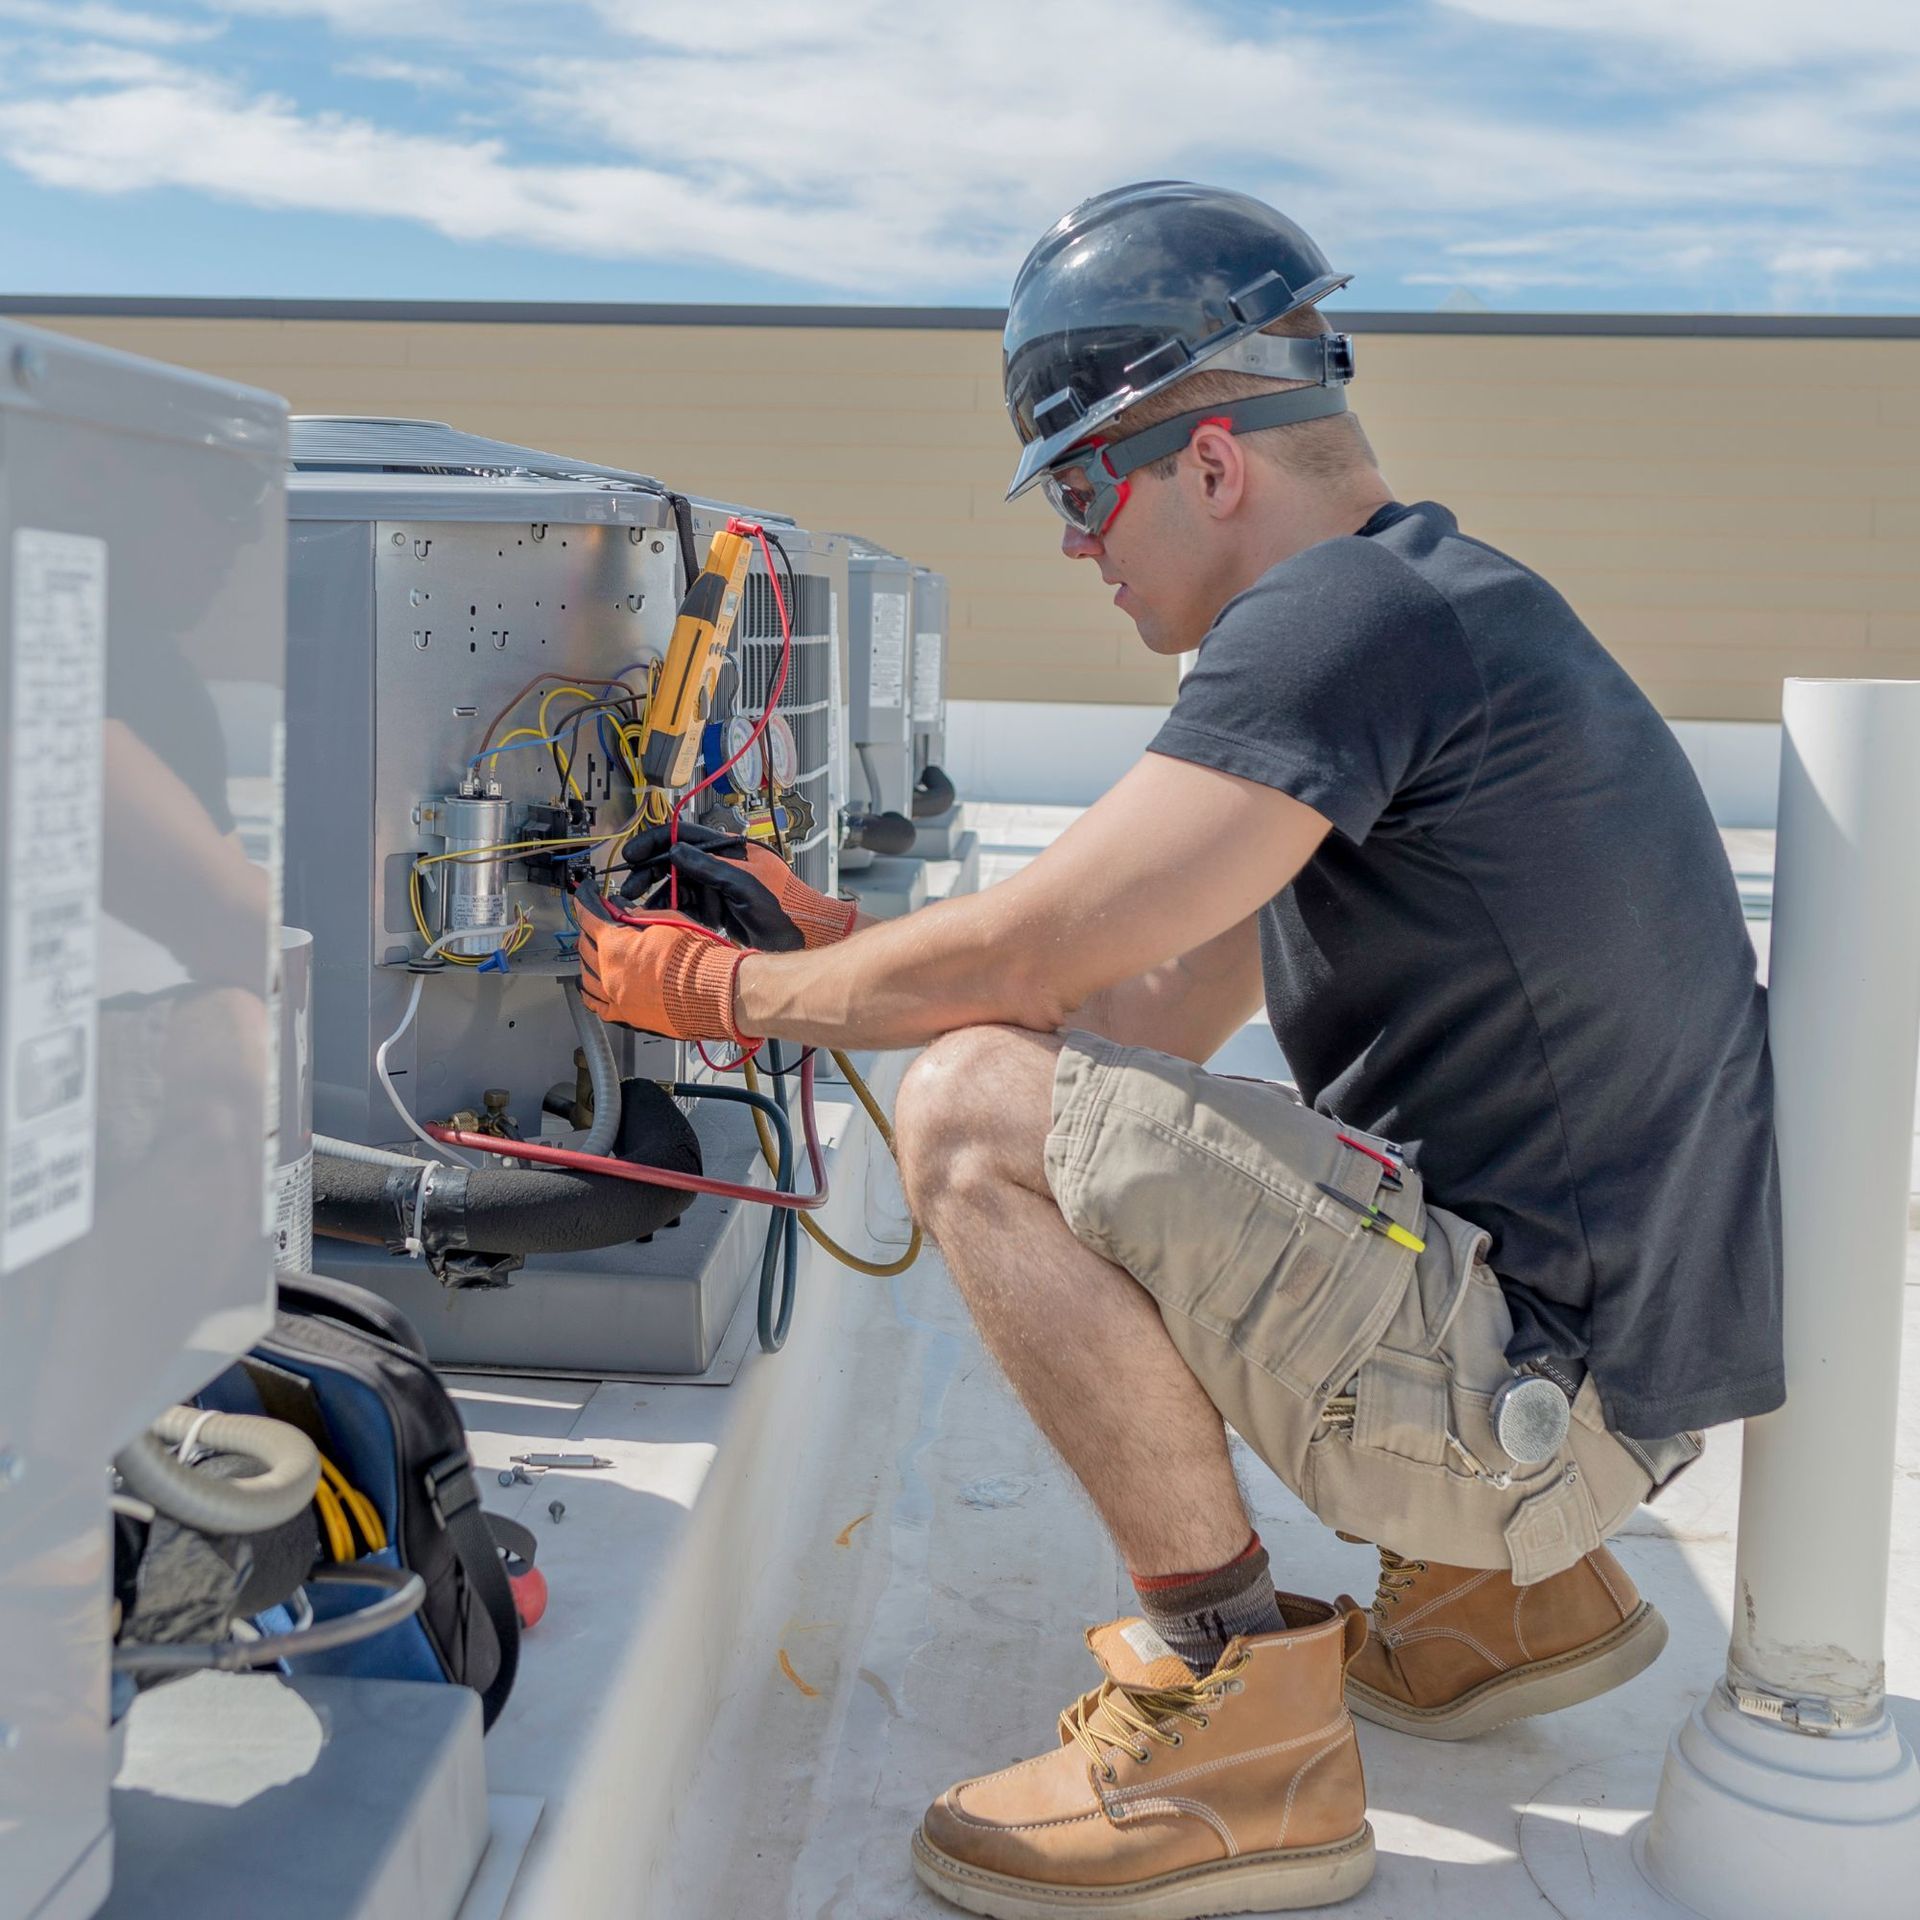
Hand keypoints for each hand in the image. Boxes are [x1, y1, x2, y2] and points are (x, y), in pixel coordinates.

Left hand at [576, 907, 751, 1041]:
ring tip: (595, 952)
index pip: (589, 916)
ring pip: (585, 975)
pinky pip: (597, 1005)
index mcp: (615, 945)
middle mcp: (608, 972)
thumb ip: (640, 918)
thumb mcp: (668, 922)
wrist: (714, 993)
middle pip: (585, 945)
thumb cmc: (696, 960)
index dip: (587, 901)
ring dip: (588, 959)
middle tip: (598, 921)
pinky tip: (591, 986)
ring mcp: (615, 996)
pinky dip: (590, 993)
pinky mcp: (626, 1016)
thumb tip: (627, 914)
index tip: (588, 895)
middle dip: (589, 930)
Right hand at [621, 823, 856, 949]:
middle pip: (675, 862)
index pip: (682, 835)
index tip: (631, 856)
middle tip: (628, 892)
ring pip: (679, 886)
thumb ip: (709, 866)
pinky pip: (690, 906)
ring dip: (659, 897)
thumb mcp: (743, 885)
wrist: (803, 935)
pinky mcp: (719, 908)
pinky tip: (659, 920)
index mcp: (728, 848)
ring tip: (638, 910)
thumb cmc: (783, 906)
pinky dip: (674, 912)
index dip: (654, 842)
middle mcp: (720, 863)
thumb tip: (675, 851)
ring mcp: (719, 886)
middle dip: (649, 875)